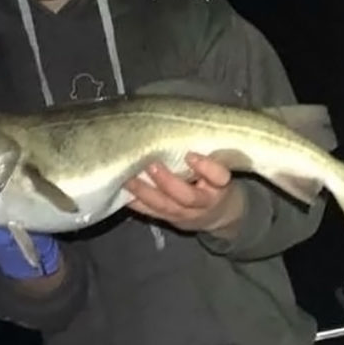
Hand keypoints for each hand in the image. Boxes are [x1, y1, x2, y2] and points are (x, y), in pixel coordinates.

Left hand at [125, 153, 245, 238]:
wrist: (219, 215)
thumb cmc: (215, 182)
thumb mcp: (218, 168)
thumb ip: (205, 154)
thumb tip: (179, 125)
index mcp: (220, 186)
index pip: (219, 177)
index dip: (206, 168)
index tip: (190, 155)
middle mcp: (204, 203)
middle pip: (187, 197)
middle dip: (167, 182)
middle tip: (151, 164)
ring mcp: (186, 215)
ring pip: (165, 206)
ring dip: (144, 192)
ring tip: (129, 178)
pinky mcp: (170, 219)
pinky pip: (151, 212)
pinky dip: (136, 203)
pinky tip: (123, 191)